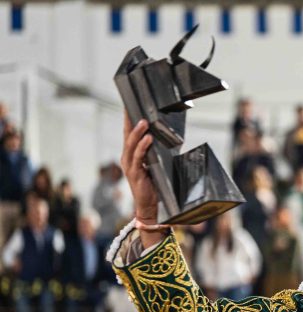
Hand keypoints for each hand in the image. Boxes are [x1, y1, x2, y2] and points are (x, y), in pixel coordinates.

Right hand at [121, 112, 162, 246]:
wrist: (151, 206)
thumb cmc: (155, 184)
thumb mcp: (156, 163)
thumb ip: (157, 151)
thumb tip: (166, 136)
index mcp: (131, 154)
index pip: (129, 132)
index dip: (128, 118)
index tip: (129, 103)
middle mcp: (127, 158)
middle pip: (126, 134)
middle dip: (129, 120)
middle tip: (132, 106)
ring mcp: (130, 166)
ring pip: (131, 144)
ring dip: (137, 132)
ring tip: (144, 121)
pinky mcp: (135, 174)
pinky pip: (138, 157)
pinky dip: (143, 147)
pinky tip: (148, 139)